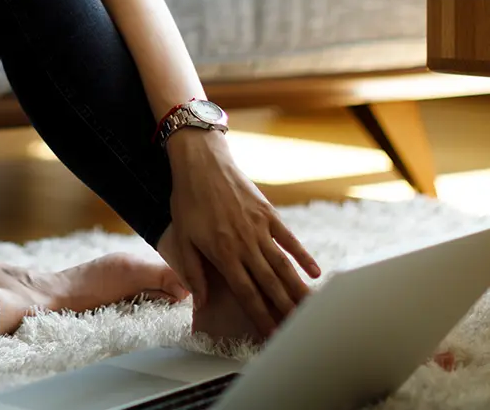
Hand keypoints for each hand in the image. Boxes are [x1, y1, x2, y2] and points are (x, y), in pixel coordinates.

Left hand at [156, 130, 320, 339]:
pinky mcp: (268, 213)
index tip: (272, 336)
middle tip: (300, 331)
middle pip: (270, 284)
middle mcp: (245, 244)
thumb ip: (193, 271)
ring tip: (312, 310)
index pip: (247, 293)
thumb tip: (201, 301)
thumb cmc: (187, 199)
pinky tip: (315, 273)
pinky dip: (303, 256)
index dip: (261, 316)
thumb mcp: (182, 235)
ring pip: (283, 266)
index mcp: (223, 253)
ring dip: (298, 289)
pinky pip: (289, 239)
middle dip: (285, 311)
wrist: (201, 162)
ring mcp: (260, 227)